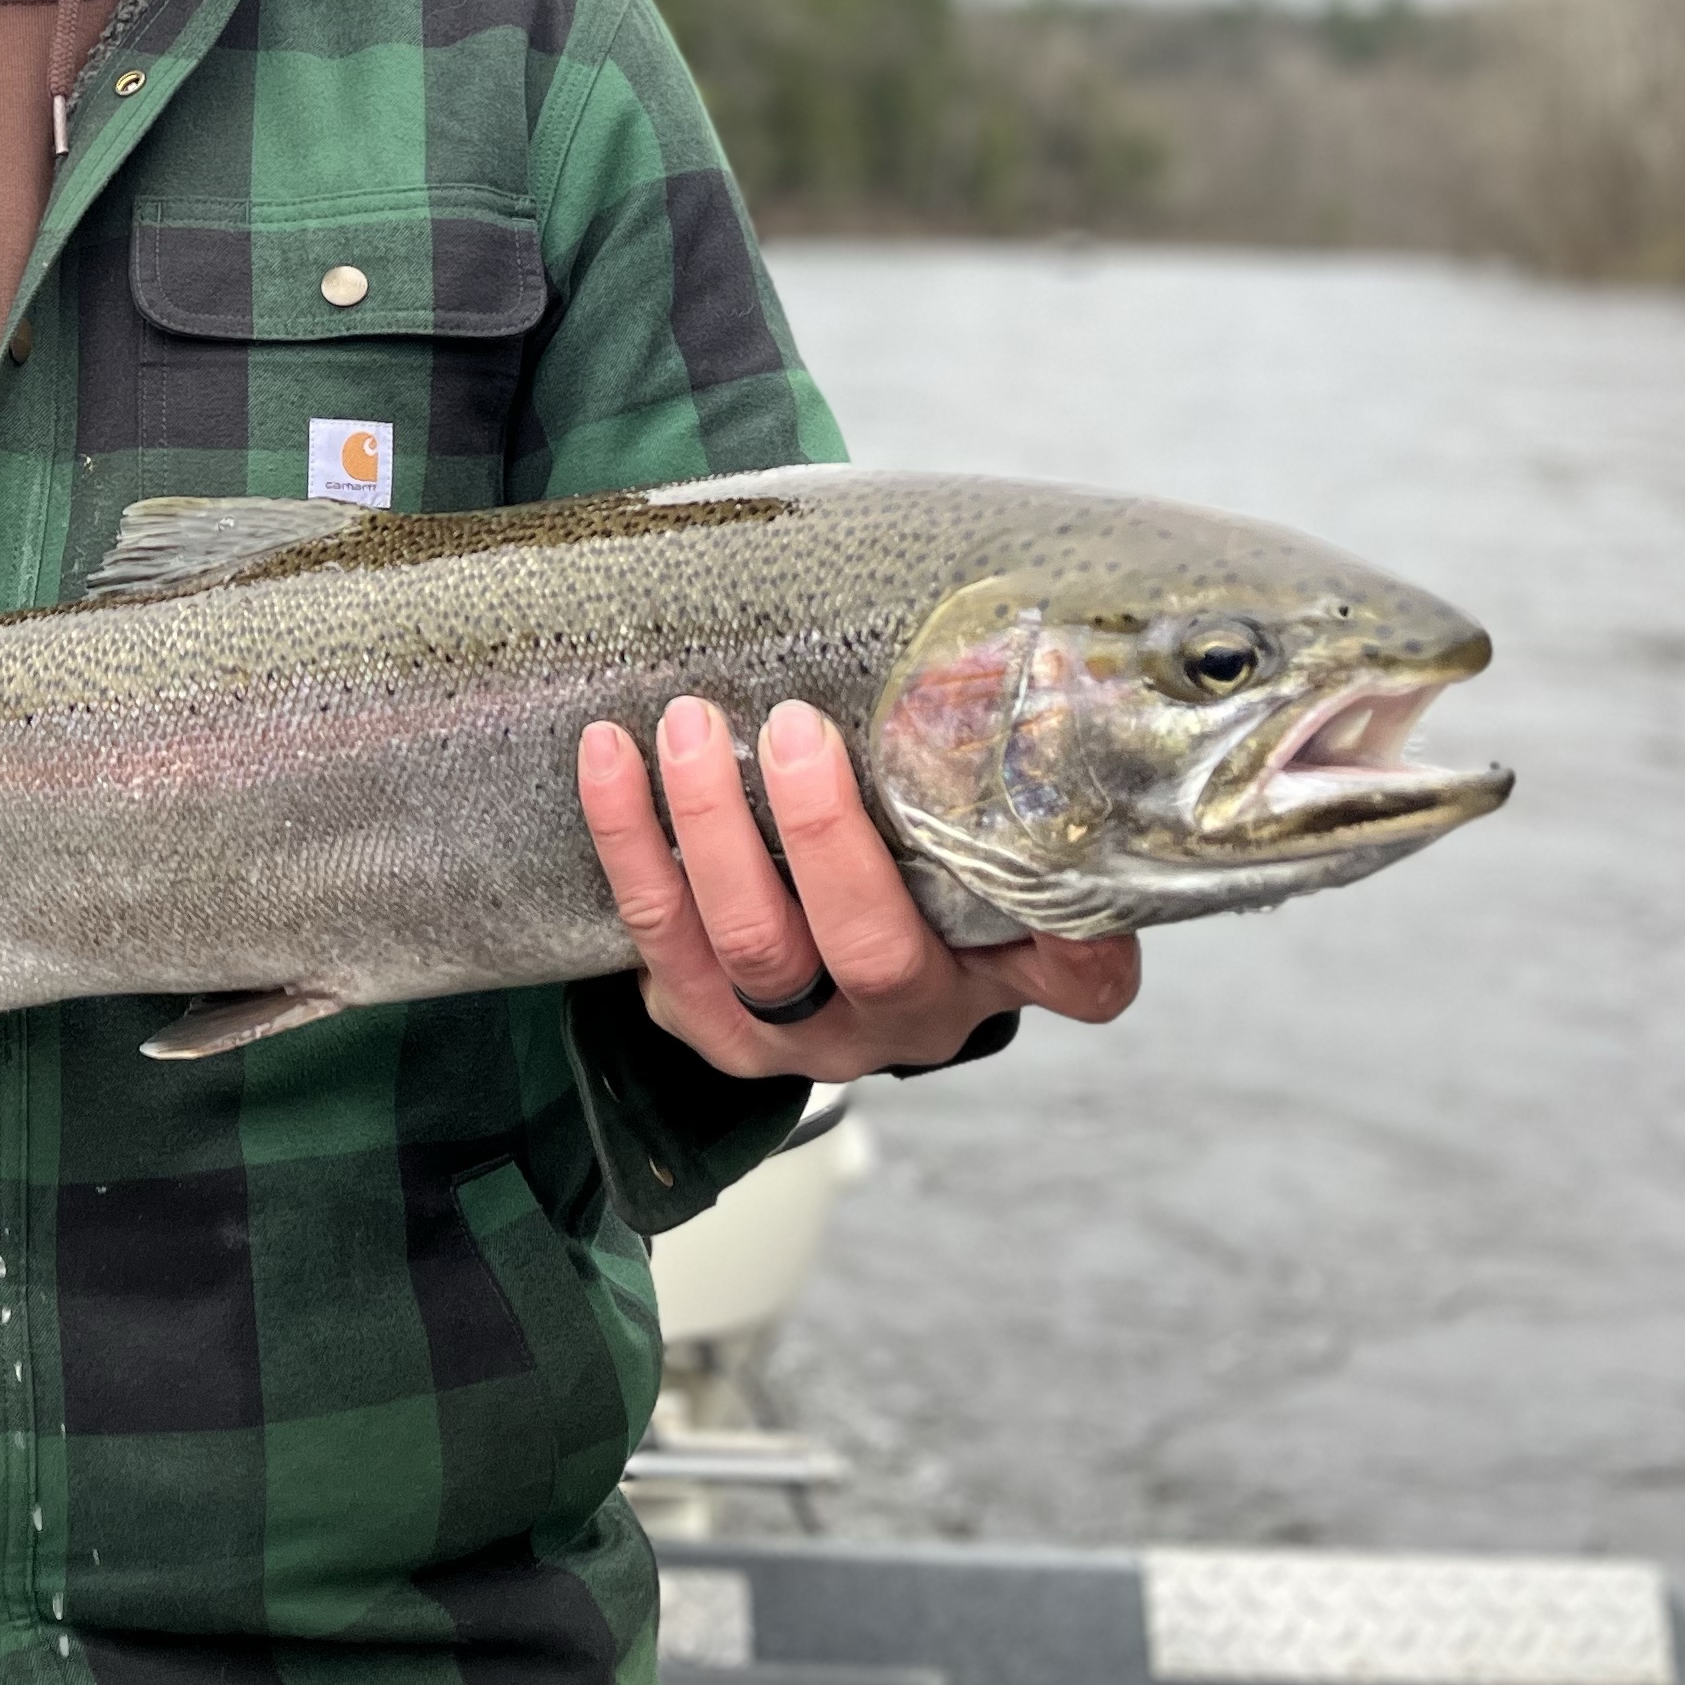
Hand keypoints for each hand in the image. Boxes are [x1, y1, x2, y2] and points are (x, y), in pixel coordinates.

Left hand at [578, 694, 1139, 1081]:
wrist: (816, 951)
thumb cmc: (906, 865)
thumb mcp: (963, 826)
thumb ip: (984, 763)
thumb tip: (993, 648)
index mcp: (999, 973)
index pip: (1073, 977)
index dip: (1076, 940)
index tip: (1063, 869)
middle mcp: (908, 1020)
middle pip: (869, 952)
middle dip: (821, 834)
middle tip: (790, 726)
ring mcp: (804, 1036)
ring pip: (749, 946)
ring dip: (710, 825)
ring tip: (686, 723)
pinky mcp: (713, 1027)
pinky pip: (656, 938)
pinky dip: (627, 842)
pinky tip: (608, 758)